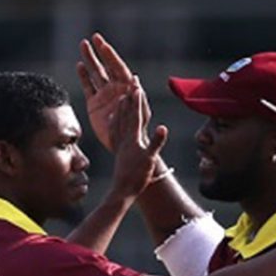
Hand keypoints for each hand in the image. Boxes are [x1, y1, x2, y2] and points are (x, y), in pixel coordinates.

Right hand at [77, 33, 149, 151]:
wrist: (124, 145)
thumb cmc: (137, 130)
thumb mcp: (140, 113)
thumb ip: (137, 97)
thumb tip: (135, 79)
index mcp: (127, 88)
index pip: (118, 68)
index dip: (111, 56)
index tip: (103, 44)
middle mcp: (115, 89)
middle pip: (106, 66)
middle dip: (100, 52)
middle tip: (93, 38)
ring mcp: (104, 95)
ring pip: (96, 73)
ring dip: (90, 59)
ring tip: (83, 44)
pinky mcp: (94, 105)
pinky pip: (88, 87)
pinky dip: (84, 76)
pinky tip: (79, 65)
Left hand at [109, 84, 168, 198]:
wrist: (122, 191)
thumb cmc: (137, 177)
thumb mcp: (149, 160)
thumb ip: (156, 143)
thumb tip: (163, 127)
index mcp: (133, 139)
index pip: (135, 116)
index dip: (137, 101)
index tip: (137, 86)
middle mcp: (124, 139)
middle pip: (126, 114)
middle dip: (129, 99)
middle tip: (130, 84)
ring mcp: (119, 145)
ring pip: (118, 122)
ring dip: (121, 108)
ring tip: (121, 97)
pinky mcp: (117, 152)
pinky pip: (114, 133)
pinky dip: (114, 123)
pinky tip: (112, 120)